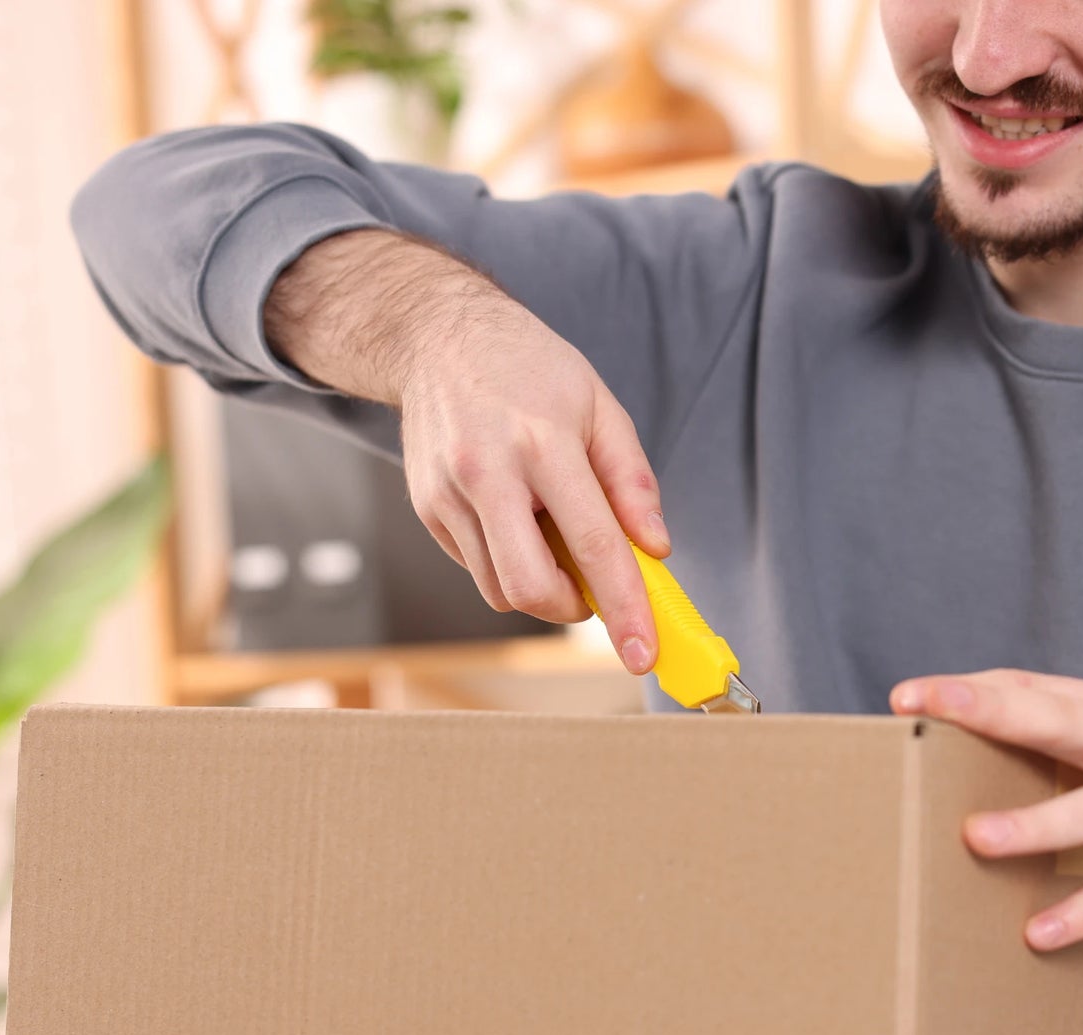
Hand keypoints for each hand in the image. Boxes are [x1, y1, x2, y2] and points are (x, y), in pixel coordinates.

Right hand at [265, 229, 666, 671]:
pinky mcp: (427, 509)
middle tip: (591, 586)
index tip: (643, 653)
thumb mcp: (600, 405)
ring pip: (500, 590)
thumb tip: (655, 551)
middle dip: (573, 609)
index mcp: (543, 442)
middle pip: (532, 588)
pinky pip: (477, 569)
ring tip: (552, 536)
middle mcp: (488, 472)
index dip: (624, 607)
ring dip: (540, 588)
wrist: (435, 335)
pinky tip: (516, 520)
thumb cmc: (529, 369)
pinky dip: (508, 565)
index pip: (593, 545)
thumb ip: (633, 482)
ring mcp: (448, 495)